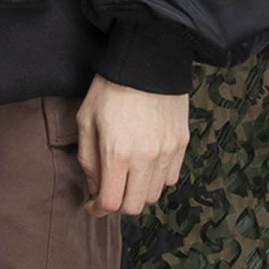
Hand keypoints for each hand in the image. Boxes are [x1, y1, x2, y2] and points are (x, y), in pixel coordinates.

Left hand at [77, 74, 188, 216]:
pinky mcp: (182, 143)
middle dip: (118, 204)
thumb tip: (95, 188)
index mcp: (118, 153)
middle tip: (108, 191)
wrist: (148, 58)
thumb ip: (88, 159)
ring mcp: (168, 151)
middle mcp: (147, 157)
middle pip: (136, 206)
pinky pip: (171, 177)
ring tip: (127, 175)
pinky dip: (157, 178)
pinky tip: (145, 163)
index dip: (98, 209)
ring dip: (138, 192)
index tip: (91, 204)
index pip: (111, 203)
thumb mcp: (86, 120)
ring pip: (155, 194)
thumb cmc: (111, 87)